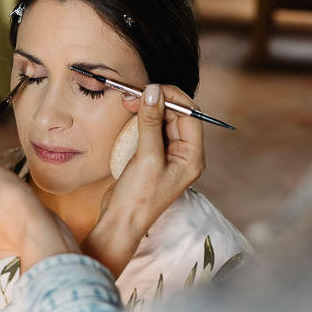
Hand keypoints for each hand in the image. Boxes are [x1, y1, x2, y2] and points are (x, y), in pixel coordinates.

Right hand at [82, 84, 205, 276]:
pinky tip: (128, 115)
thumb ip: (151, 122)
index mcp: (192, 156)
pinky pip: (150, 128)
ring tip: (127, 102)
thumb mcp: (146, 157)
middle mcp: (184, 154)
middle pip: (176, 115)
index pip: (190, 115)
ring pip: (162, 119)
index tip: (150, 89)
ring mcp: (167, 154)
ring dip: (146, 108)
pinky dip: (139, 119)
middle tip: (131, 95)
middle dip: (156, 101)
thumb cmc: (138, 198)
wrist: (120, 223)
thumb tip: (153, 92)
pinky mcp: (151, 155)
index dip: (171, 98)